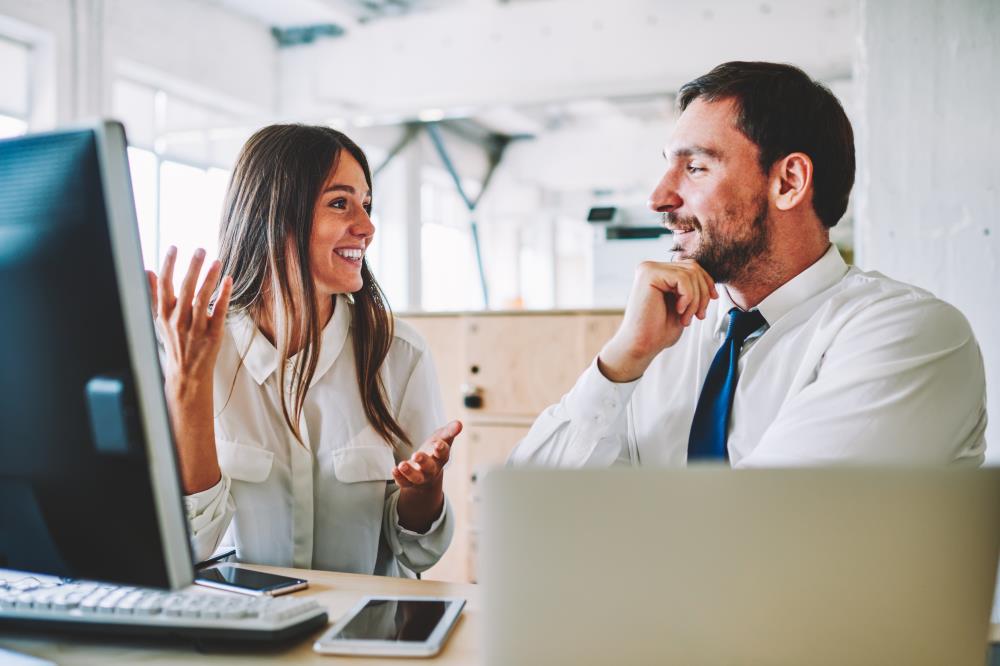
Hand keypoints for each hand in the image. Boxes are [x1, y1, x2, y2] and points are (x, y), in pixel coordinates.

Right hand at [147, 246, 232, 398]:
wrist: (187, 374)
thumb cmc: (175, 342)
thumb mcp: (160, 320)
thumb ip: (154, 295)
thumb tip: (147, 272)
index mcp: (165, 315)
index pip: (164, 286)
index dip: (168, 266)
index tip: (174, 248)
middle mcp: (178, 321)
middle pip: (184, 290)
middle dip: (192, 268)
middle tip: (200, 249)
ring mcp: (196, 329)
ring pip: (201, 300)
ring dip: (209, 279)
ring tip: (216, 261)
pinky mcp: (213, 336)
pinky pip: (218, 313)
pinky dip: (223, 296)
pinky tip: (228, 281)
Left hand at [394, 420, 462, 532]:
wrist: (427, 470)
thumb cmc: (435, 449)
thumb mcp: (442, 438)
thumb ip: (450, 431)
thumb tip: (459, 423)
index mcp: (441, 457)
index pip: (443, 453)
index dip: (441, 449)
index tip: (438, 444)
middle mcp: (432, 469)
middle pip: (429, 467)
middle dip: (423, 461)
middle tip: (416, 455)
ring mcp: (420, 477)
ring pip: (416, 478)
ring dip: (409, 472)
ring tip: (402, 465)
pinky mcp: (408, 482)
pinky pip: (404, 482)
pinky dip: (399, 477)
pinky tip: (394, 470)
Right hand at [598, 259, 716, 381]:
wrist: (641, 345)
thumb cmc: (658, 330)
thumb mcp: (682, 304)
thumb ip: (691, 288)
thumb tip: (709, 279)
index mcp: (658, 273)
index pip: (691, 267)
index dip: (707, 283)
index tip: (712, 299)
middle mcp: (651, 268)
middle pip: (693, 268)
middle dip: (703, 293)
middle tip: (698, 315)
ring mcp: (649, 269)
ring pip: (690, 273)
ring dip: (696, 300)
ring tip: (686, 318)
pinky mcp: (649, 275)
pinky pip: (683, 278)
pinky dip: (688, 297)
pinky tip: (678, 310)